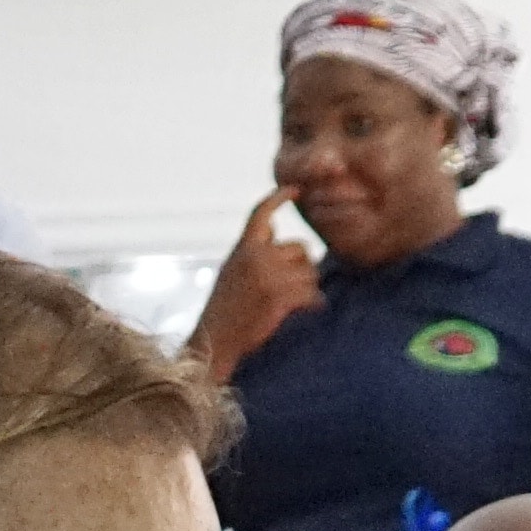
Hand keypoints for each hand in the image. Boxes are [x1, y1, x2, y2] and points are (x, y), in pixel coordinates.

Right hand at [189, 189, 319, 374]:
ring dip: (308, 287)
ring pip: (310, 271)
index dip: (280, 197)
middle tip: (294, 286)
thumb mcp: (232, 270)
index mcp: (243, 247)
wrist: (215, 340)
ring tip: (295, 301)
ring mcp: (268, 276)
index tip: (296, 189)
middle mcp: (256, 256)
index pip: (261, 213)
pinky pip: (312, 293)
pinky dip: (314, 303)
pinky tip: (309, 308)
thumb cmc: (224, 309)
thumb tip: (272, 228)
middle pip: (301, 249)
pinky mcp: (280, 297)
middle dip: (303, 266)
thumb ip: (252, 249)